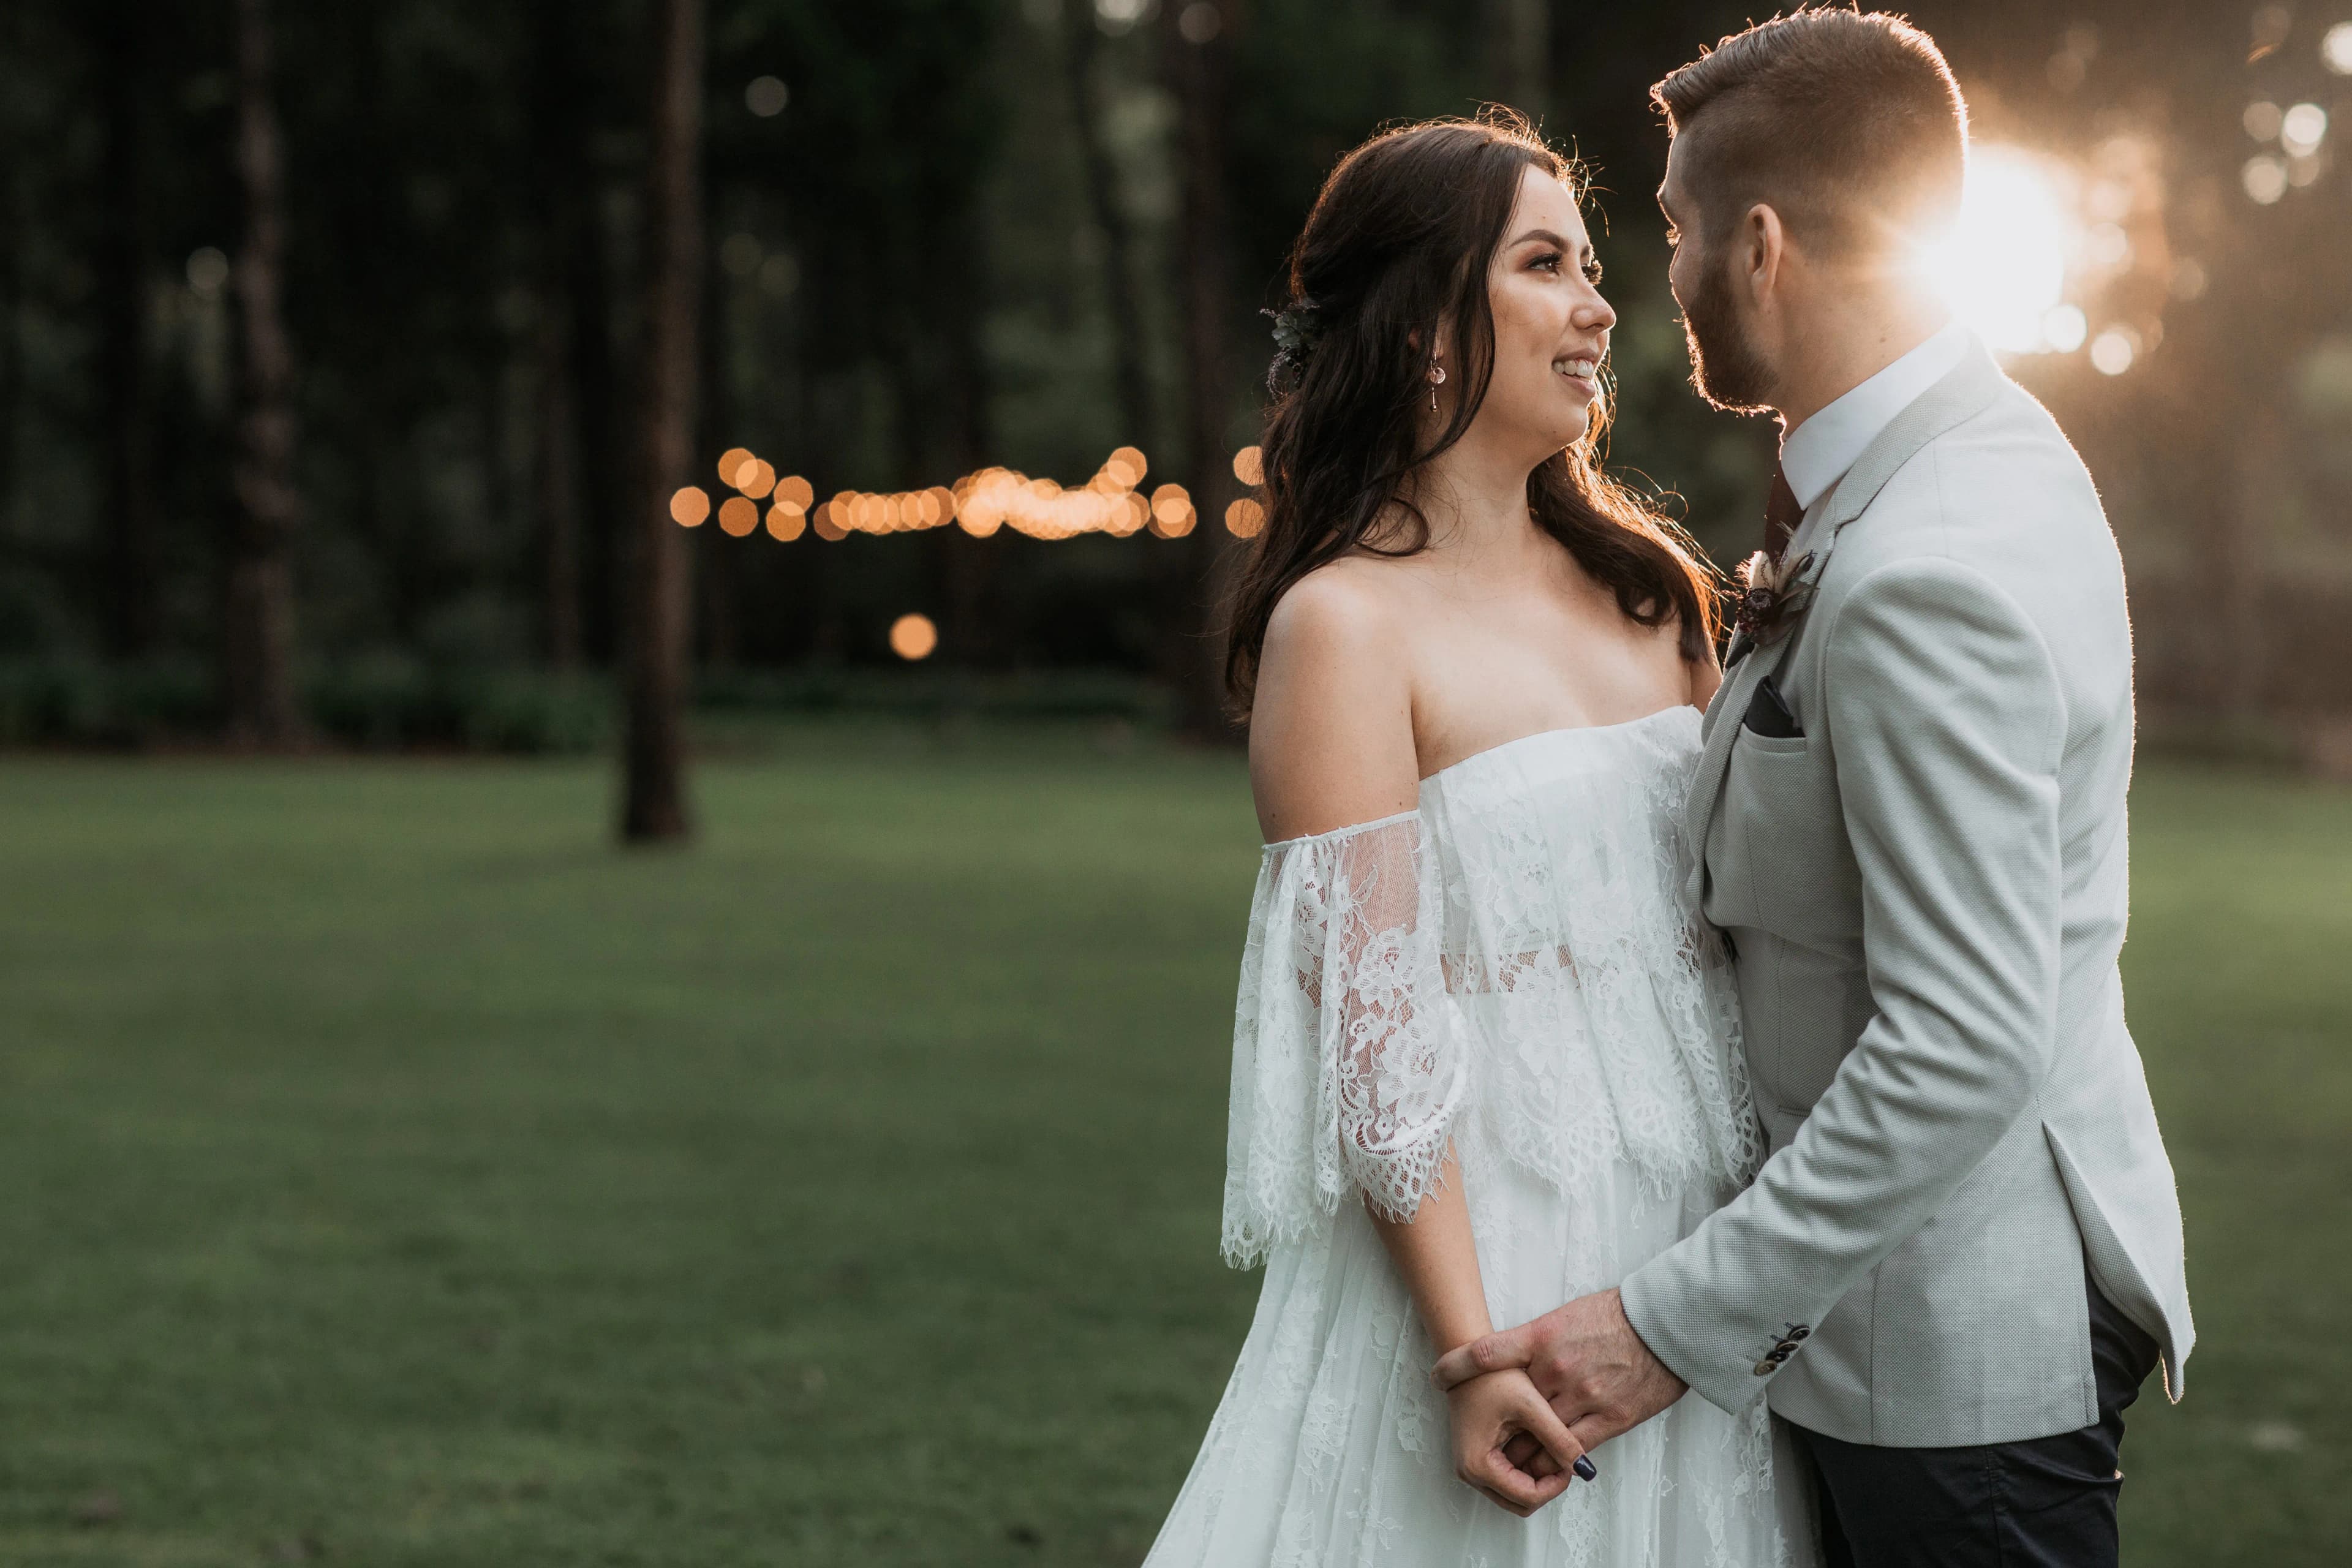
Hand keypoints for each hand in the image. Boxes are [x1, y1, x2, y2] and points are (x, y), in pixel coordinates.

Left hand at [1431, 1288, 1686, 1460]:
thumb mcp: (1567, 1317)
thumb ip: (1536, 1342)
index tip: (1438, 1377)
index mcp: (1543, 1338)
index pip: (1485, 1353)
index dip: (1455, 1367)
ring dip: (1520, 1453)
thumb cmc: (1616, 1317)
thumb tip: (1510, 1359)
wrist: (1665, 1327)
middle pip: (1509, 1409)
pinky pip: (1571, 1451)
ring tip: (1508, 1462)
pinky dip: (1555, 1461)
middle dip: (1492, 1424)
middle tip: (1477, 1433)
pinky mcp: (1609, 1419)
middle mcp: (1556, 1370)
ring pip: (1537, 1438)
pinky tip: (1547, 1466)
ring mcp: (1582, 1397)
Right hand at [1445, 1366, 1584, 1515]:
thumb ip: (1558, 1439)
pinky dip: (1526, 1471)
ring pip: (1514, 1494)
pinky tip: (1538, 1446)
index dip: (1555, 1485)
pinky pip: (1507, 1480)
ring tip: (1551, 1449)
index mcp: (1478, 1464)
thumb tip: (1582, 1468)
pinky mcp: (1477, 1459)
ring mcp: (1471, 1468)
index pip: (1527, 1497)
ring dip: (1537, 1480)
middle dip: (1546, 1486)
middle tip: (1563, 1458)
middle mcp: (1469, 1473)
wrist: (1468, 1359)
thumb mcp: (1530, 1405)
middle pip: (1520, 1503)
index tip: (1570, 1461)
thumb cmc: (1492, 1376)